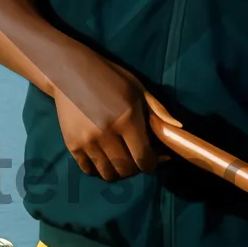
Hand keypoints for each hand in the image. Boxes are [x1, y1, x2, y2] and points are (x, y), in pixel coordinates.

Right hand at [51, 46, 179, 182]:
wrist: (69, 72)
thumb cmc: (109, 78)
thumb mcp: (138, 89)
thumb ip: (158, 111)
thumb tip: (178, 128)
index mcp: (127, 119)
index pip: (144, 158)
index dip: (153, 164)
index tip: (155, 159)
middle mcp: (107, 134)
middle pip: (127, 170)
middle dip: (137, 169)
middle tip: (138, 157)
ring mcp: (87, 141)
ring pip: (108, 174)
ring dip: (118, 171)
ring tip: (121, 159)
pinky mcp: (72, 145)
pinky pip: (89, 170)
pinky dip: (99, 169)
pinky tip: (104, 158)